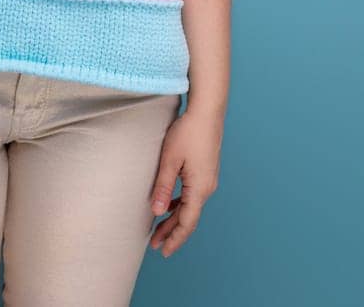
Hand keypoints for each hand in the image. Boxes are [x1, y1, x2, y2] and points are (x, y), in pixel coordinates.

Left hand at [148, 105, 223, 257]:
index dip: (174, 238)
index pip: (187, 222)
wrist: (207, 112)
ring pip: (190, 207)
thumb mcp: (170, 160)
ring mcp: (208, 180)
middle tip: (156, 246)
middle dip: (172, 232)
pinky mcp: (205, 172)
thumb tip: (157, 212)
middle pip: (189, 218)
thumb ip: (164, 187)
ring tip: (159, 229)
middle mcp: (207, 187)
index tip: (163, 251)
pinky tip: (169, 206)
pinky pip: (193, 195)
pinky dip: (181, 205)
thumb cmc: (187, 132)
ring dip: (175, 219)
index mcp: (200, 188)